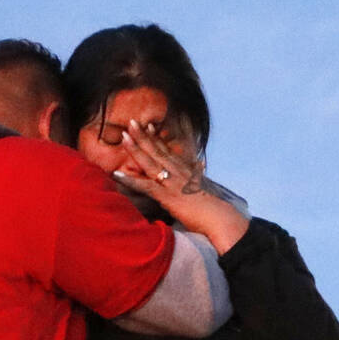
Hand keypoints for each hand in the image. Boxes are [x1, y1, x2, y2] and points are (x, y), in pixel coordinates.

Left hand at [114, 120, 248, 254]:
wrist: (221, 217)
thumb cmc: (214, 208)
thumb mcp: (206, 187)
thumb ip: (200, 175)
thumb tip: (202, 165)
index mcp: (186, 171)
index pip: (170, 151)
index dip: (158, 138)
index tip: (149, 126)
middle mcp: (179, 172)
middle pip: (158, 150)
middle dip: (143, 136)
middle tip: (131, 122)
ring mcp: (172, 182)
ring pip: (151, 162)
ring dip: (136, 149)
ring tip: (123, 136)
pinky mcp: (168, 196)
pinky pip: (145, 186)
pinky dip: (130, 180)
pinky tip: (117, 174)